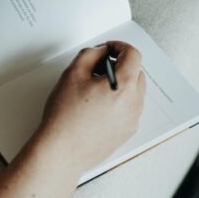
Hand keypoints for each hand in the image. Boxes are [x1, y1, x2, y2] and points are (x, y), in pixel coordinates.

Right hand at [35, 41, 145, 174]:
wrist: (62, 151)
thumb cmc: (65, 118)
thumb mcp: (72, 74)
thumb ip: (90, 54)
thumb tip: (101, 52)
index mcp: (124, 86)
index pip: (133, 55)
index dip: (119, 46)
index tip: (108, 49)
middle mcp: (134, 103)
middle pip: (136, 72)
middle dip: (120, 66)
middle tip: (97, 69)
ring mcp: (132, 120)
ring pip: (134, 92)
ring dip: (120, 84)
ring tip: (95, 90)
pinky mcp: (127, 132)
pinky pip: (129, 109)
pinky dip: (119, 102)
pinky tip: (97, 107)